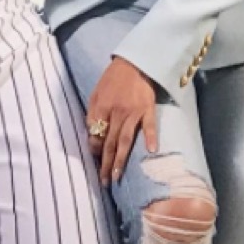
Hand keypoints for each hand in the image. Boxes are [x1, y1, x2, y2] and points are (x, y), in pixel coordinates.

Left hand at [86, 57, 156, 185]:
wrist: (134, 62)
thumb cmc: (112, 79)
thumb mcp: (95, 93)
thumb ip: (92, 113)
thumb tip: (92, 134)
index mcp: (101, 107)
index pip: (95, 134)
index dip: (94, 149)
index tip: (95, 159)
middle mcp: (116, 112)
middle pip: (109, 142)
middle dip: (105, 163)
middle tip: (104, 182)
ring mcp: (133, 111)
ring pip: (125, 139)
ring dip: (120, 159)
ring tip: (117, 176)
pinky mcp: (148, 108)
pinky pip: (149, 125)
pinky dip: (151, 137)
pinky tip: (151, 151)